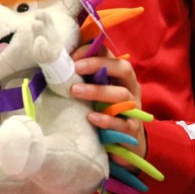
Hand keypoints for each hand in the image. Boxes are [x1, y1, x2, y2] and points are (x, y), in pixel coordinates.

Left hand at [70, 49, 146, 163]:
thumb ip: (85, 77)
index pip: (110, 55)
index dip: (91, 52)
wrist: (123, 141)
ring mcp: (134, 108)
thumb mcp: (96, 89)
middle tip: (75, 68)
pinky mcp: (132, 128)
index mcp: (121, 75)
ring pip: (122, 95)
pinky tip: (91, 118)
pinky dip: (107, 120)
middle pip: (123, 69)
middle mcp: (131, 87)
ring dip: (97, 91)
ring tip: (75, 91)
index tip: (71, 57)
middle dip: (98, 65)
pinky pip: (123, 123)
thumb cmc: (104, 109)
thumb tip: (60, 63)